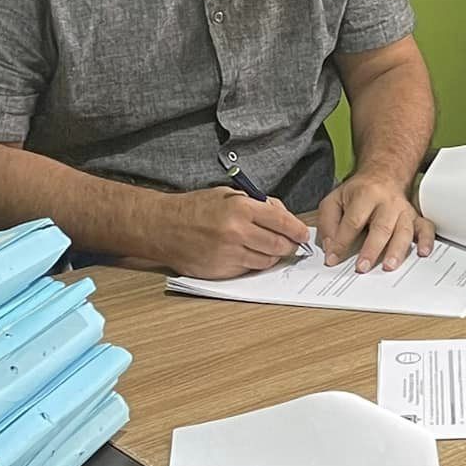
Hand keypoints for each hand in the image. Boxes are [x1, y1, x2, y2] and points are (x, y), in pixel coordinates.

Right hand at [164, 189, 311, 278]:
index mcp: (241, 208)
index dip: (298, 229)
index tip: (303, 233)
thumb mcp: (228, 195)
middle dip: (290, 245)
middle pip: (280, 245)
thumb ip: (258, 204)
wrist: (162, 227)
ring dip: (273, 256)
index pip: (282, 221)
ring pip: (267, 261)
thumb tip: (284, 216)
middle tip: (291, 244)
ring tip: (268, 247)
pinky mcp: (221, 271)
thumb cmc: (196, 208)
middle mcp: (236, 232)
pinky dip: (253, 263)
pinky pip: (249, 269)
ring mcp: (228, 254)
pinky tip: (247, 254)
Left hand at [319, 169, 434, 271]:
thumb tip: (331, 248)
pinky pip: (426, 228)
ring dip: (397, 250)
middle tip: (362, 267)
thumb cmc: (359, 191)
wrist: (384, 174)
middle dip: (371, 249)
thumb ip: (328, 223)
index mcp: (365, 195)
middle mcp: (387, 202)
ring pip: (404, 230)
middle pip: (381, 227)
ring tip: (389, 266)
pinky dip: (426, 241)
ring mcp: (404, 210)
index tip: (333, 258)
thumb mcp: (334, 200)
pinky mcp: (415, 217)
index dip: (342, 241)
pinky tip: (423, 252)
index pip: (353, 221)